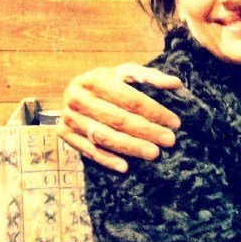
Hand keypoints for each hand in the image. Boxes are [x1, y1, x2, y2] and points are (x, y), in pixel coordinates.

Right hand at [57, 63, 183, 172]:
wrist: (75, 93)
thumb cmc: (107, 84)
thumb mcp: (126, 74)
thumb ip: (150, 77)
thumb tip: (176, 83)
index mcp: (95, 79)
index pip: (130, 98)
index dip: (154, 111)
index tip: (175, 122)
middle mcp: (78, 97)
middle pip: (117, 118)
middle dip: (146, 130)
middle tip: (169, 140)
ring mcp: (69, 116)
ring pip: (104, 136)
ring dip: (130, 147)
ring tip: (154, 153)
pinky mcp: (64, 133)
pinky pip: (88, 150)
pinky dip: (106, 159)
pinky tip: (125, 167)